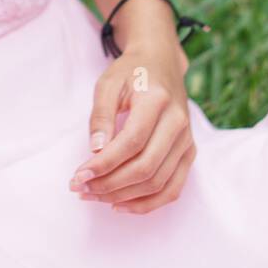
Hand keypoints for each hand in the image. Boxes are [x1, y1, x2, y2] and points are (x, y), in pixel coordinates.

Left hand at [69, 34, 196, 214]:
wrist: (161, 63)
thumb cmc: (131, 72)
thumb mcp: (108, 83)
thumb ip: (101, 115)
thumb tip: (96, 151)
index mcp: (157, 101)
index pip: (131, 142)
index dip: (104, 164)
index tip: (79, 175)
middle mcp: (177, 122)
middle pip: (145, 167)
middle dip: (109, 184)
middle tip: (81, 188)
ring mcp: (186, 140)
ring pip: (158, 182)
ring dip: (123, 196)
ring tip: (94, 196)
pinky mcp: (189, 152)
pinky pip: (172, 188)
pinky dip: (147, 204)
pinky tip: (120, 204)